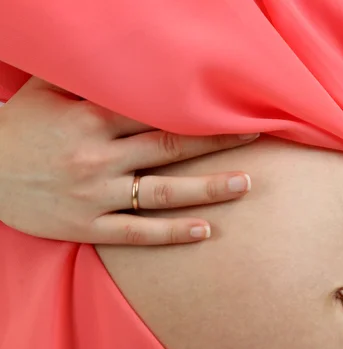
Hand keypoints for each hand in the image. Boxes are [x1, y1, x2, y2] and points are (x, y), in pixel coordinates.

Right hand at [0, 77, 258, 244]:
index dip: (197, 109)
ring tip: (244, 185)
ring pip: (162, 191)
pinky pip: (138, 232)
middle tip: (256, 137)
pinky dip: (172, 233)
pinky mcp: (87, 226)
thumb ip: (89, 79)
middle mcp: (98, 155)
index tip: (231, 105)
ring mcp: (95, 194)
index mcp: (90, 118)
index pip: (157, 110)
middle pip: (170, 146)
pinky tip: (204, 232)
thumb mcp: (48, 92)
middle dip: (216, 141)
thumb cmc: (19, 128)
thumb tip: (126, 58)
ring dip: (207, 189)